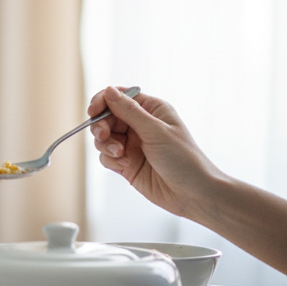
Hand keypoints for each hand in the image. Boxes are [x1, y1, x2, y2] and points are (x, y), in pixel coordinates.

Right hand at [86, 86, 223, 219]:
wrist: (193, 194)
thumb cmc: (184, 159)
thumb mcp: (156, 131)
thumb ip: (130, 111)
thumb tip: (109, 91)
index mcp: (152, 110)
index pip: (120, 97)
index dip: (103, 101)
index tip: (93, 112)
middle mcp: (140, 125)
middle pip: (107, 117)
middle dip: (101, 126)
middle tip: (103, 136)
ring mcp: (132, 145)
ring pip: (103, 138)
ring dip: (106, 145)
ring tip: (120, 154)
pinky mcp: (126, 163)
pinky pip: (106, 156)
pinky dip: (110, 160)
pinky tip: (125, 165)